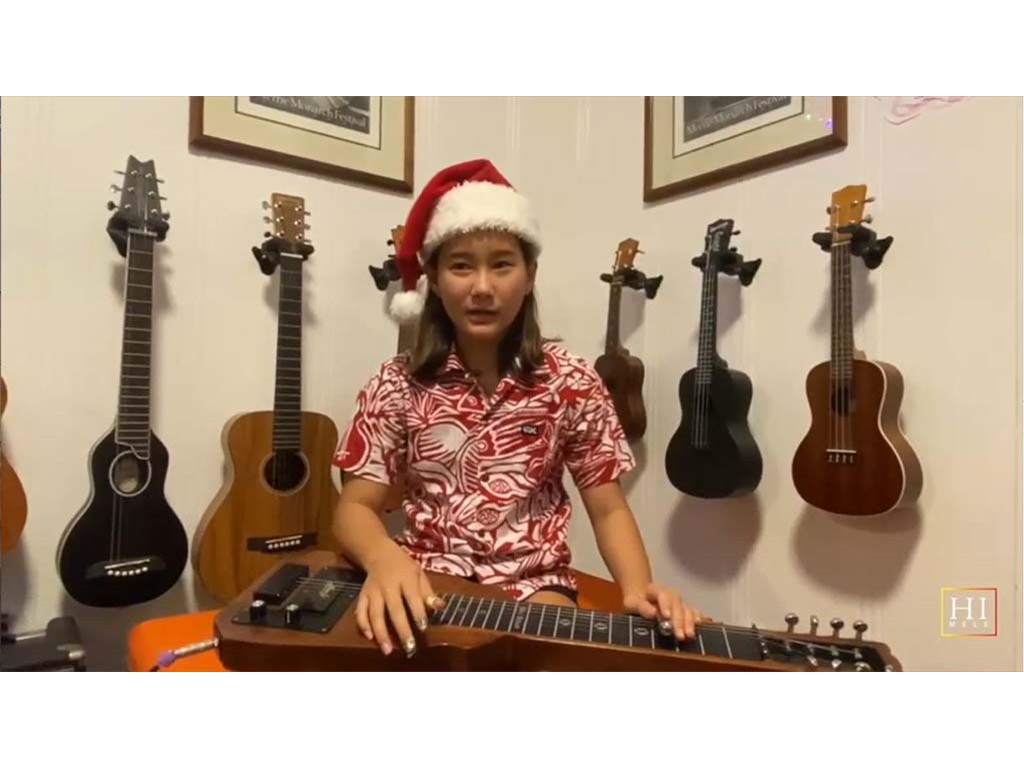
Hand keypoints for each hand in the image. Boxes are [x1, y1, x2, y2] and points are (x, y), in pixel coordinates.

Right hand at [355, 541, 444, 656]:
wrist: (379, 553)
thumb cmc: (404, 567)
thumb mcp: (419, 574)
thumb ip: (428, 592)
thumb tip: (441, 607)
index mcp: (406, 578)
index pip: (413, 597)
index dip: (418, 612)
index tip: (423, 628)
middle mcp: (388, 586)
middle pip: (394, 609)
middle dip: (402, 629)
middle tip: (409, 648)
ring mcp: (373, 591)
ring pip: (375, 614)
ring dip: (381, 633)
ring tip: (388, 650)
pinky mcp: (362, 595)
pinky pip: (360, 611)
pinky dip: (363, 625)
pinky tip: (370, 637)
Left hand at [622, 583, 709, 640]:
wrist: (641, 596)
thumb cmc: (635, 602)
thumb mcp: (631, 603)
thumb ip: (641, 607)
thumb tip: (653, 613)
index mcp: (655, 590)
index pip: (663, 595)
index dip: (666, 605)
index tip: (666, 617)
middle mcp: (670, 594)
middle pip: (677, 604)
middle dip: (679, 620)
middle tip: (679, 635)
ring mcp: (679, 602)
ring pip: (687, 609)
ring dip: (689, 622)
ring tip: (689, 635)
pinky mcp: (685, 609)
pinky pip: (693, 612)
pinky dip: (697, 618)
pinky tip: (700, 625)